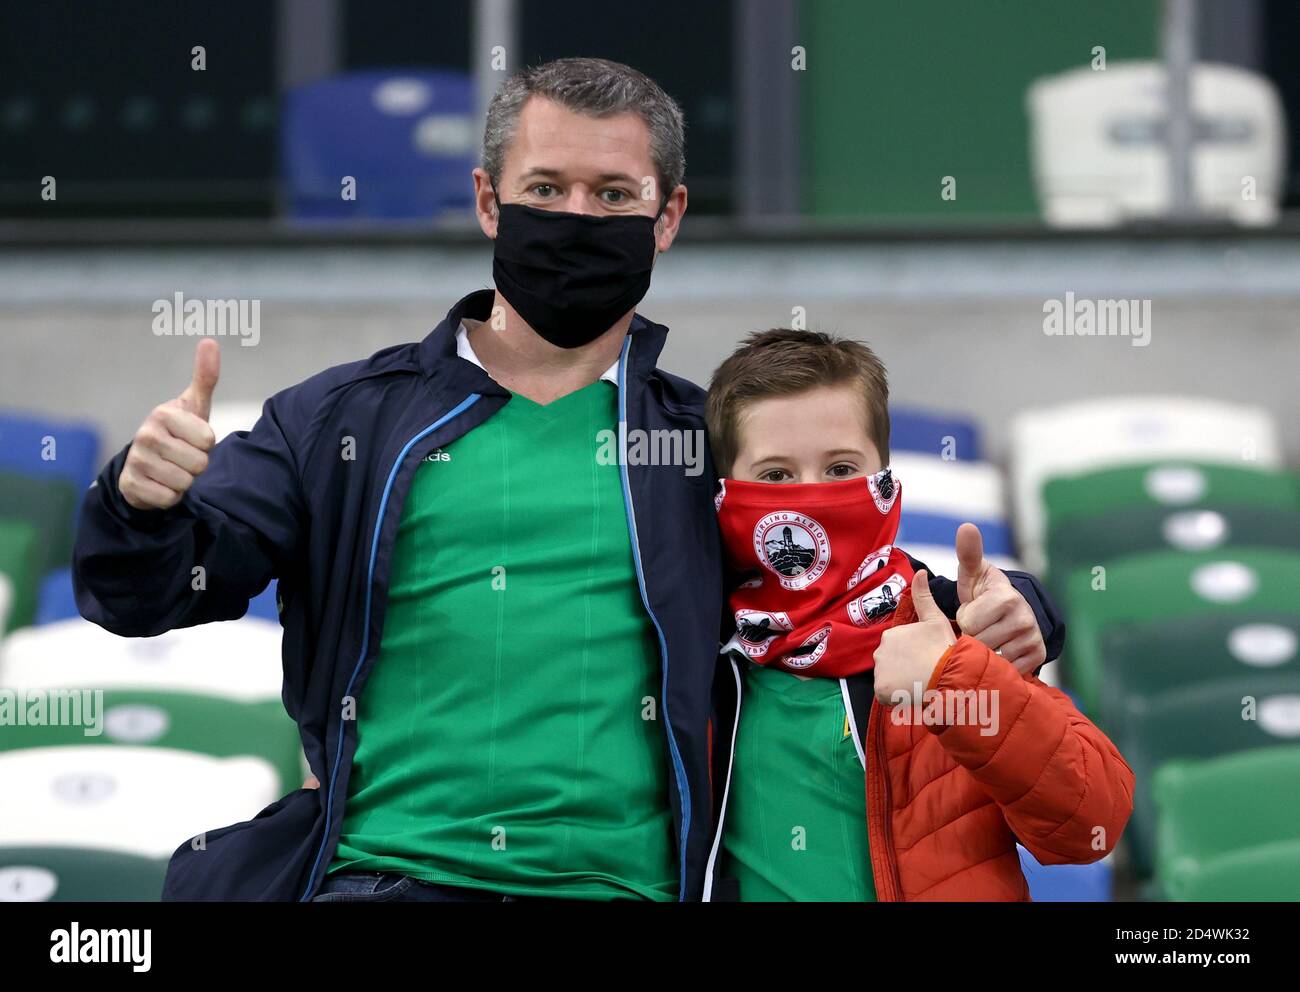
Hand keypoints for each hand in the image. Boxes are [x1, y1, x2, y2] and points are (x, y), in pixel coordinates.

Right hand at [119, 339, 219, 509]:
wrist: (147, 464)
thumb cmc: (180, 431)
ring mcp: (136, 460)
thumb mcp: (194, 406)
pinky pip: (169, 499)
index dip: (207, 444)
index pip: (209, 440)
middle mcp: (145, 435)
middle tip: (183, 456)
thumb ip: (205, 377)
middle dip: (197, 465)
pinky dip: (171, 496)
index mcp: (163, 414)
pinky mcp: (131, 486)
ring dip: (185, 481)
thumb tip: (210, 341)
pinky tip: (161, 484)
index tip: (193, 438)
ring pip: (185, 482)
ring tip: (173, 469)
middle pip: (199, 463)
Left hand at [873, 570, 956, 705]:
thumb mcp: (935, 620)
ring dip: (900, 683)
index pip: (898, 649)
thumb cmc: (944, 648)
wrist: (948, 675)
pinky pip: (886, 695)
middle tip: (924, 673)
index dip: (914, 656)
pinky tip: (911, 693)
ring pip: (888, 679)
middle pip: (891, 664)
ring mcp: (879, 671)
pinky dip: (896, 697)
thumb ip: (923, 597)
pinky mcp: (881, 690)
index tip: (927, 660)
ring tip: (919, 684)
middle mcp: (880, 651)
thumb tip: (919, 572)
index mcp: (891, 634)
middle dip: (905, 669)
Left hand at [953, 522, 1045, 674]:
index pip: (968, 623)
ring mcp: (1032, 639)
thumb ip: (968, 553)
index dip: (965, 619)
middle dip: (972, 637)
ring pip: (991, 658)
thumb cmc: (985, 591)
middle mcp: (1024, 619)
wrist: (1011, 610)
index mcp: (1006, 597)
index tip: (973, 611)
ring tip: (988, 636)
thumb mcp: (973, 572)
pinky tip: (1000, 649)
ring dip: (984, 650)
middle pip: (978, 643)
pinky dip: (999, 664)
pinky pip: (1006, 669)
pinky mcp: (1037, 657)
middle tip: (980, 626)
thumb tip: (967, 526)